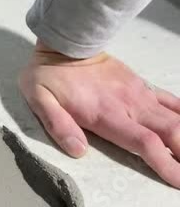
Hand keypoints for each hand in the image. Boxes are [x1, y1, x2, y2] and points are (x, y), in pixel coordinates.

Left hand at [19, 43, 179, 187]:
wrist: (65, 41)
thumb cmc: (48, 73)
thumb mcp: (40, 99)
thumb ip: (59, 125)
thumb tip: (78, 151)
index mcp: (107, 114)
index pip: (145, 143)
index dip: (166, 164)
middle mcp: (131, 105)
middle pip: (172, 133)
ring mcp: (140, 94)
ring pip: (177, 119)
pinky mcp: (142, 85)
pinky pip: (172, 101)